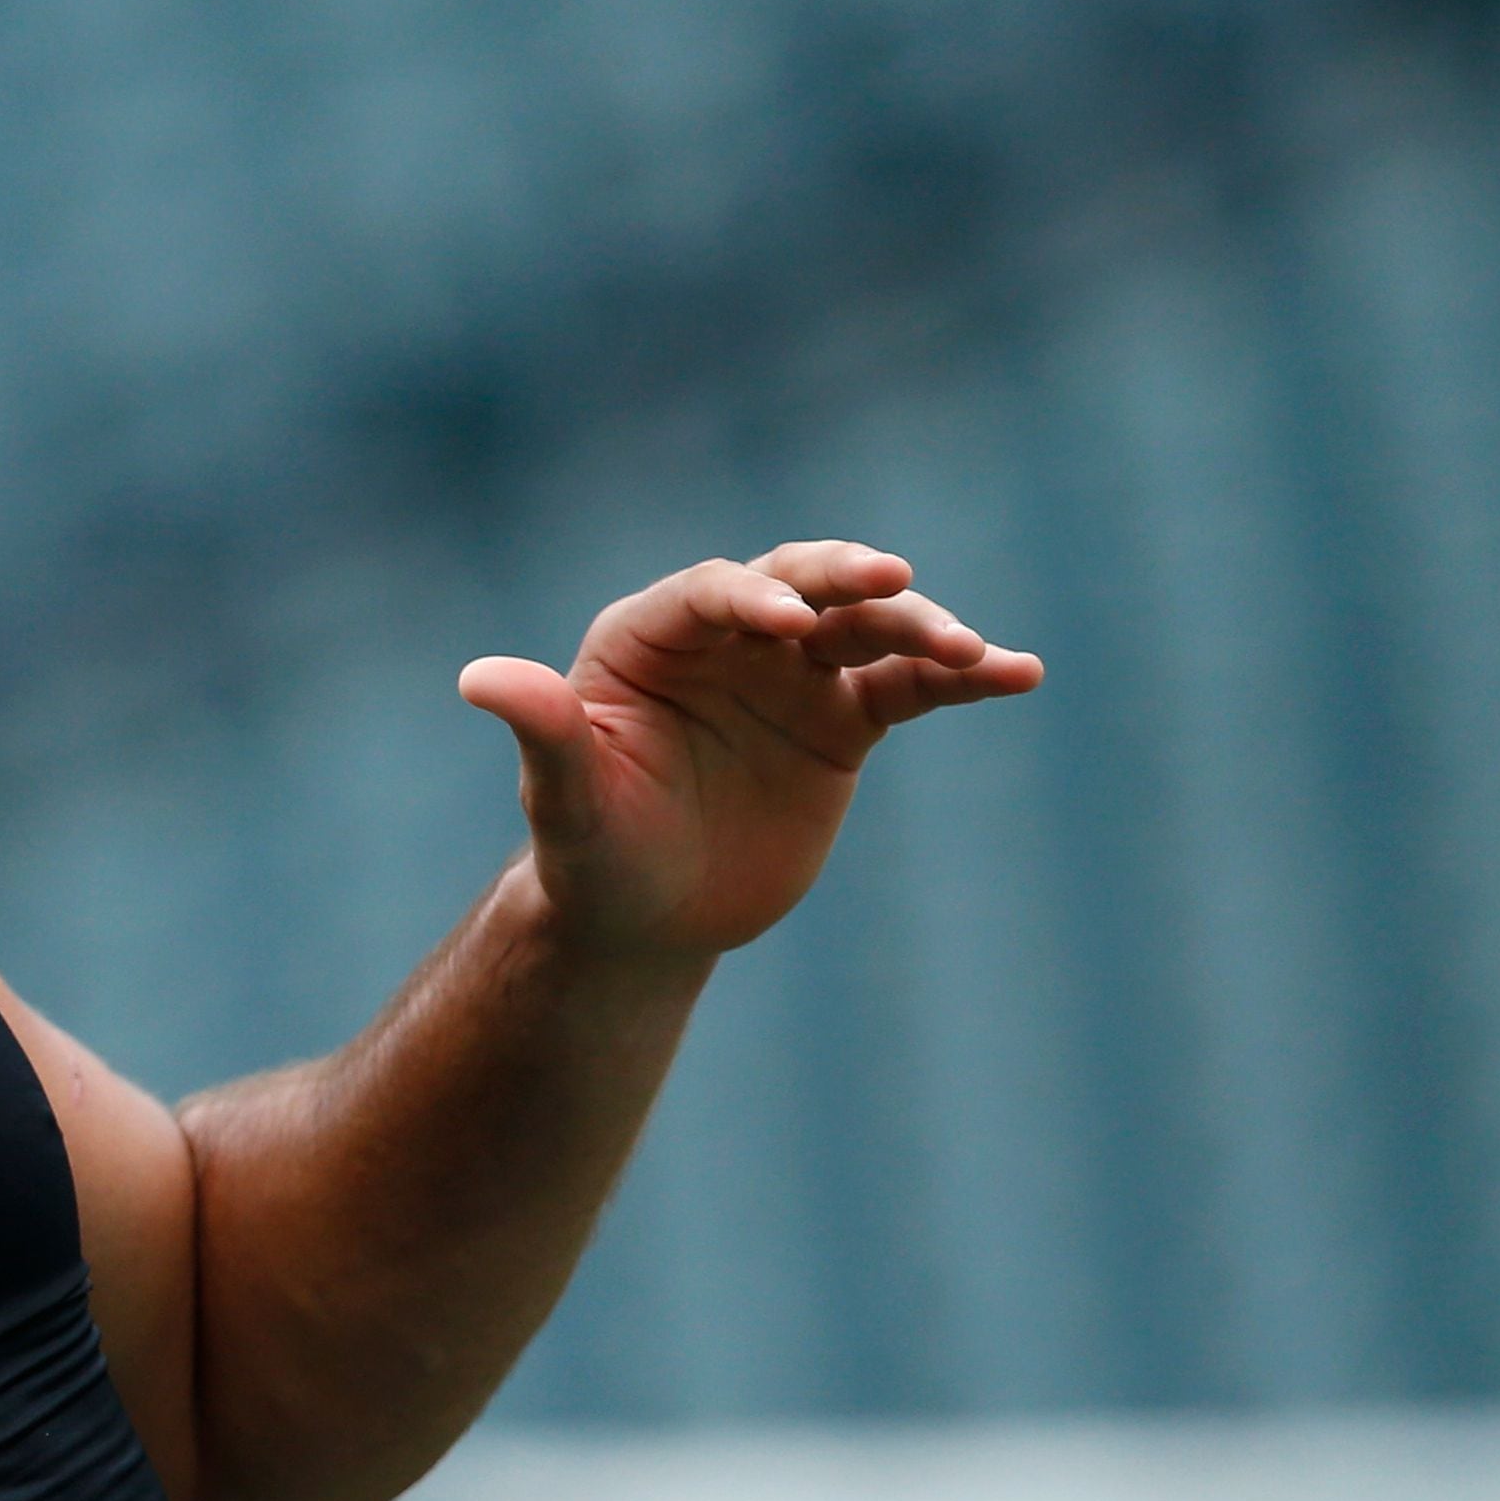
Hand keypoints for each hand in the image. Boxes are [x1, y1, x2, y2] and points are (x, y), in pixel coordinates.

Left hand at [457, 539, 1040, 961]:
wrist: (647, 920)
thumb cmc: (592, 859)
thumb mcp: (568, 808)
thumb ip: (545, 737)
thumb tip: (480, 678)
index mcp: (648, 639)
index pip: (707, 594)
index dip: (748, 599)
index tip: (785, 627)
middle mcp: (726, 640)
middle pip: (797, 583)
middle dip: (845, 579)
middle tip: (894, 582)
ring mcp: (790, 675)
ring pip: (864, 627)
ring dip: (920, 628)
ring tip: (973, 653)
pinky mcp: (842, 721)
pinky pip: (909, 686)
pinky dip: (962, 677)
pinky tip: (1018, 673)